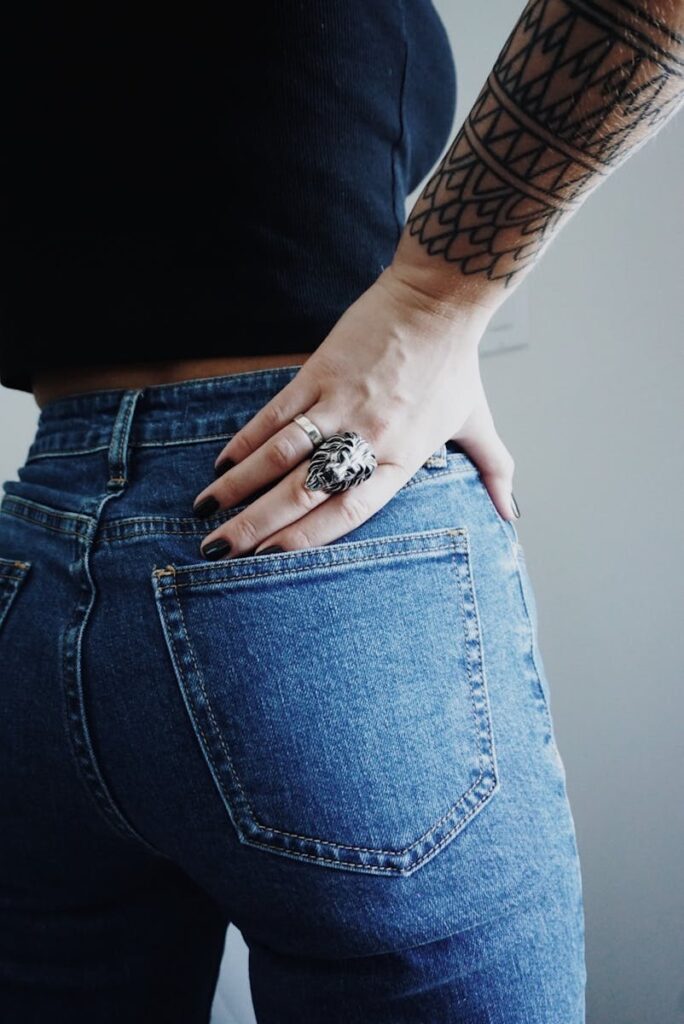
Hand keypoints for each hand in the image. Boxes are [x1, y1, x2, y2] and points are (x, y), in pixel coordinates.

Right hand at [192, 266, 517, 558]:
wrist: (437, 299)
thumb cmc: (456, 366)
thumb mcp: (477, 424)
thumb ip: (494, 472)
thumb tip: (511, 515)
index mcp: (402, 459)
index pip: (347, 512)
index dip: (304, 540)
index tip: (268, 564)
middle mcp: (367, 436)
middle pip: (303, 491)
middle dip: (256, 526)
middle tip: (219, 551)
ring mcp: (338, 402)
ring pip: (280, 454)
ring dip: (239, 486)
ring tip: (207, 513)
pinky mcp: (318, 371)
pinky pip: (275, 413)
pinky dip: (245, 440)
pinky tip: (221, 465)